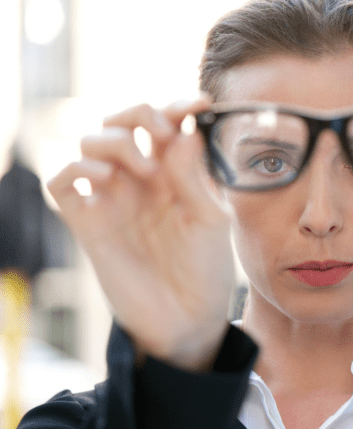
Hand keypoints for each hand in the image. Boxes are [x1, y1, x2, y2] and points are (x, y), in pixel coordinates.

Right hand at [47, 100, 234, 370]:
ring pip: (90, 141)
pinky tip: (105, 179)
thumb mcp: (211, 220)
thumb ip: (195, 177)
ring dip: (116, 142)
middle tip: (161, 133)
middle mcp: (141, 178)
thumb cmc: (206, 268)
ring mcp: (112, 197)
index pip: (167, 122)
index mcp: (176, 172)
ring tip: (147, 171)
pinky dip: (75, 167)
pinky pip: (61, 180)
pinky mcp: (87, 222)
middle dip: (138, 113)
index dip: (178, 105)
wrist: (187, 318)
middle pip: (122, 120)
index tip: (199, 104)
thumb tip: (184, 132)